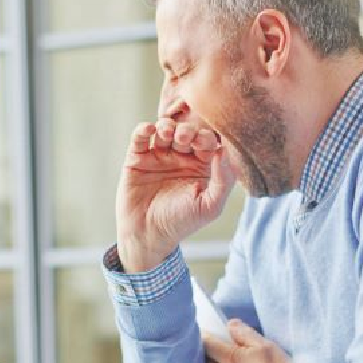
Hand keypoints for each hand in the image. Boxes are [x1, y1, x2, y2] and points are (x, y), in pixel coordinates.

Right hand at [116, 116, 235, 272]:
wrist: (148, 235)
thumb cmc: (182, 222)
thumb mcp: (210, 206)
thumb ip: (223, 180)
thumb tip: (225, 150)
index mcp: (201, 166)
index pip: (207, 142)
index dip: (206, 137)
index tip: (204, 142)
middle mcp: (181, 157)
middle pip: (186, 132)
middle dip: (187, 130)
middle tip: (184, 137)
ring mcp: (159, 156)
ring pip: (164, 130)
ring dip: (167, 127)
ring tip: (168, 134)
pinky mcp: (137, 158)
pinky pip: (140, 138)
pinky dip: (144, 130)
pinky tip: (149, 130)